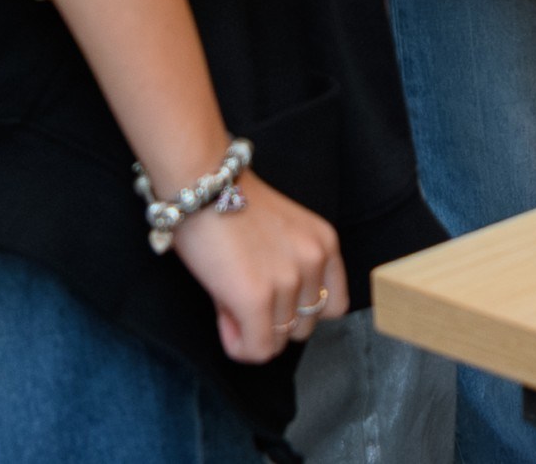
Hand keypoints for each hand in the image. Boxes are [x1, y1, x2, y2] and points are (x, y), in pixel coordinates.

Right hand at [170, 168, 345, 361]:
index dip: (299, 309)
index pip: (334, 306)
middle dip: (273, 322)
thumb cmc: (230, 204)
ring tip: (229, 301)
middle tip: (242, 298)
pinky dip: (239, 345)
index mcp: (325, 243)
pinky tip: (223, 318)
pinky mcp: (256, 297)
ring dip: (253, 332)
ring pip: (279, 342)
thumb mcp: (281, 235)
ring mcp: (288, 280)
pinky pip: (257, 350)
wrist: (201, 184)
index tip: (273, 299)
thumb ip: (289, 274)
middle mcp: (314, 261)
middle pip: (305, 327)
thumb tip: (271, 324)